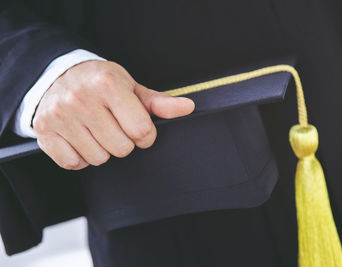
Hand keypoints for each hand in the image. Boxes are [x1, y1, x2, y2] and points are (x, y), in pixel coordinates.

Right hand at [33, 60, 193, 169]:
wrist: (58, 75)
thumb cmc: (100, 82)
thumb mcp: (131, 87)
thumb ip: (159, 102)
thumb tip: (187, 107)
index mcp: (108, 84)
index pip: (141, 130)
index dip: (145, 134)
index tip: (137, 127)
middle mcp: (82, 99)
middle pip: (122, 148)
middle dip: (124, 141)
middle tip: (114, 125)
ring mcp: (61, 117)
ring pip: (99, 158)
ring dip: (103, 149)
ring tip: (96, 130)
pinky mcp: (45, 132)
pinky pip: (74, 163)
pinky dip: (81, 156)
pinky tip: (81, 138)